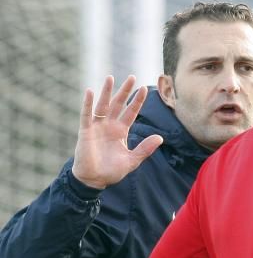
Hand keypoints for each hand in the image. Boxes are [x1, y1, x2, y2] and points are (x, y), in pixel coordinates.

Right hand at [72, 75, 162, 189]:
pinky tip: (90, 91)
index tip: (145, 88)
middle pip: (118, 104)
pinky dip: (87, 103)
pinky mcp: (86, 131)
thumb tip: (160, 138)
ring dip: (107, 92)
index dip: (137, 101)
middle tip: (132, 77)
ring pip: (103, 105)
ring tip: (111, 78)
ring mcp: (97, 127)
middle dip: (125, 91)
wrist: (94, 180)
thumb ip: (145, 149)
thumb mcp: (132, 160)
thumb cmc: (111, 171)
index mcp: (121, 131)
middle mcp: (109, 126)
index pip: (131, 112)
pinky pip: (86, 114)